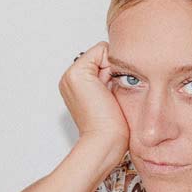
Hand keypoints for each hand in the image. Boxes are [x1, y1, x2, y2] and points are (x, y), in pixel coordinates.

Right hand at [58, 41, 128, 162]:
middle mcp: (70, 78)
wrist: (105, 141)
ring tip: (108, 94)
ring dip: (112, 70)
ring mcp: (71, 75)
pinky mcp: (77, 74)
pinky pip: (102, 50)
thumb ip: (109, 79)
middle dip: (112, 71)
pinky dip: (111, 65)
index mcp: (76, 85)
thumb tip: (121, 64)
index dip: (113, 72)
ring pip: (102, 52)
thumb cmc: (112, 128)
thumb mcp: (111, 97)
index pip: (101, 61)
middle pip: (102, 55)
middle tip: (109, 96)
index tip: (111, 95)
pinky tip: (108, 87)